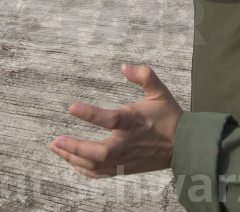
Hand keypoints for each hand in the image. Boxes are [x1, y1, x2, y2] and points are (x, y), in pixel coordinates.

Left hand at [49, 63, 182, 177]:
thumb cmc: (169, 117)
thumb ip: (144, 75)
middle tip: (55, 140)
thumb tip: (124, 66)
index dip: (91, 114)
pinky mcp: (124, 168)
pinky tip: (70, 159)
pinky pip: (100, 173)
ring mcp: (125, 158)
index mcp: (135, 121)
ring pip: (96, 166)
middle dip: (75, 148)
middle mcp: (128, 143)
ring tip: (55, 147)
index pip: (111, 120)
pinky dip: (83, 168)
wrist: (185, 147)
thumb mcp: (159, 92)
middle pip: (100, 152)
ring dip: (73, 158)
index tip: (72, 107)